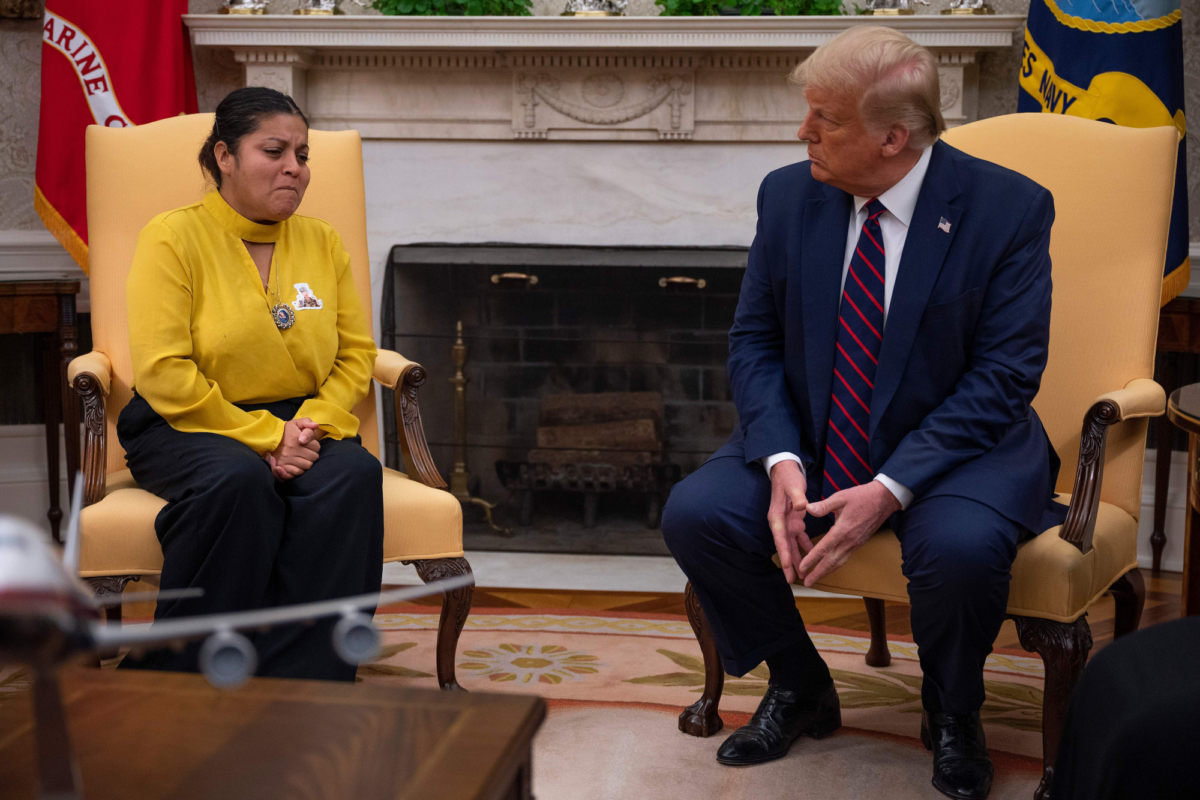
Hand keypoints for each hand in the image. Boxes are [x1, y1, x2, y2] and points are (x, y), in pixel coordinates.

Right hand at [265, 418, 321, 479]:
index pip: (316, 447)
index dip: (315, 445)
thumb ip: (307, 422)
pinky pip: (298, 472)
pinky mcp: (282, 466)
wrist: (269, 439)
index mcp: (297, 438)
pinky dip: (300, 469)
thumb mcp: (296, 423)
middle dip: (312, 454)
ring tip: (303, 458)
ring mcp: (287, 459)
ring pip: (307, 466)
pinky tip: (298, 464)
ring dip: (307, 462)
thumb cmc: (286, 431)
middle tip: (307, 451)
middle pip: (314, 458)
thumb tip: (316, 426)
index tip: (309, 444)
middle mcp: (292, 450)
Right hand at [767, 460, 813, 583]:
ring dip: (796, 558)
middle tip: (791, 579)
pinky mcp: (794, 520)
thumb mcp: (793, 485)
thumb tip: (802, 507)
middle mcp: (780, 522)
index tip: (787, 566)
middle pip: (784, 546)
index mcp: (777, 516)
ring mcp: (787, 522)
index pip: (780, 537)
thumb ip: (798, 496)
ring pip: (791, 544)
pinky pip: (800, 537)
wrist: (786, 469)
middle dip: (788, 562)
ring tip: (801, 574)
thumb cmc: (788, 477)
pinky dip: (805, 546)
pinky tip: (812, 555)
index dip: (784, 552)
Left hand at [797, 481, 900, 587]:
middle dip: (818, 573)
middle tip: (806, 582)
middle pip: (831, 561)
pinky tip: (829, 567)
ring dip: (826, 571)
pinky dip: (835, 565)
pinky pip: (845, 557)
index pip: (824, 548)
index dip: (812, 559)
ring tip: (815, 579)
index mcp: (842, 530)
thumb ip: (824, 506)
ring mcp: (855, 543)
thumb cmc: (862, 496)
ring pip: (839, 562)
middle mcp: (849, 540)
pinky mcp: (859, 543)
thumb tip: (807, 509)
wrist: (885, 500)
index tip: (802, 568)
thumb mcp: (841, 497)